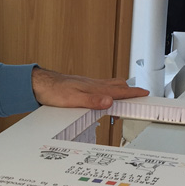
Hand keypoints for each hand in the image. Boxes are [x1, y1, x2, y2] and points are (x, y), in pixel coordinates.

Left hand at [32, 67, 148, 107]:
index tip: (145, 93)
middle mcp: (93, 85)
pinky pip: (101, 87)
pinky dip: (109, 90)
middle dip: (130, 91)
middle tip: (139, 96)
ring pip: (110, 85)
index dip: (133, 93)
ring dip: (120, 90)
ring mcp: (88, 85)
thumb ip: (92, 101)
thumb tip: (109, 101)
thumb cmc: (53, 91)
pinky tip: (105, 94)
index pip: (118, 91)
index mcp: (94, 88)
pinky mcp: (81, 86)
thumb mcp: (73, 100)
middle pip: (118, 86)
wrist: (39, 84)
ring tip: (127, 95)